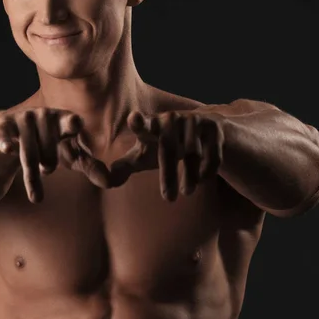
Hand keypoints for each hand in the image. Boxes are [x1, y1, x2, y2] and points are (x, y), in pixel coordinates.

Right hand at [0, 108, 110, 202]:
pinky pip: (4, 135)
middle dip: (48, 165)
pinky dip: (5, 142)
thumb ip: (88, 165)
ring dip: (31, 175)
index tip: (74, 125)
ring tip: (36, 188)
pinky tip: (8, 149)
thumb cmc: (42, 147)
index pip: (69, 121)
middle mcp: (41, 114)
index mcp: (61, 119)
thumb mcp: (66, 154)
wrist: (6, 139)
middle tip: (47, 169)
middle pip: (48, 149)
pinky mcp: (1, 126)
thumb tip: (110, 182)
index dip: (71, 124)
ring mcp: (20, 118)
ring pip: (29, 154)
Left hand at [109, 110, 223, 200]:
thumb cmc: (164, 147)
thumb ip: (124, 167)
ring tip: (186, 192)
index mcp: (151, 126)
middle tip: (168, 199)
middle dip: (168, 175)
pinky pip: (212, 152)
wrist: (202, 132)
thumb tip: (105, 181)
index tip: (133, 118)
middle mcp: (171, 120)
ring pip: (192, 152)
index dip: (138, 122)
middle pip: (168, 149)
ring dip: (189, 175)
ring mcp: (193, 121)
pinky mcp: (213, 127)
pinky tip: (203, 180)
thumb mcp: (144, 156)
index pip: (142, 124)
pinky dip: (208, 169)